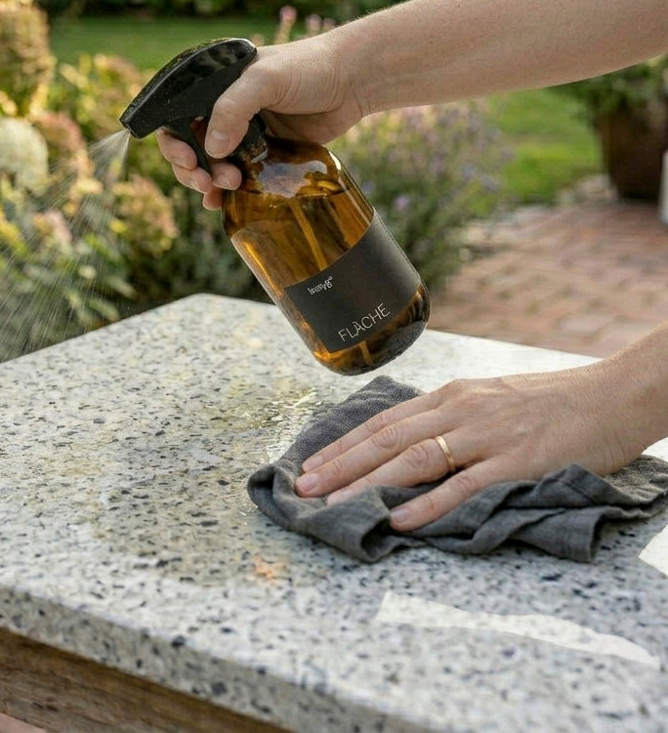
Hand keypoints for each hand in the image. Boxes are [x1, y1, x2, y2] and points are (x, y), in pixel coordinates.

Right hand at [156, 34, 365, 208]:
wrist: (353, 81)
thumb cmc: (309, 68)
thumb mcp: (266, 79)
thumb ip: (234, 108)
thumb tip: (211, 149)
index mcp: (215, 86)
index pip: (178, 117)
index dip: (174, 142)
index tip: (189, 160)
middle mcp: (225, 109)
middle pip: (191, 147)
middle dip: (193, 168)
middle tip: (207, 181)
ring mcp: (245, 133)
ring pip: (213, 165)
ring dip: (210, 182)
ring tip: (225, 188)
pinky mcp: (266, 153)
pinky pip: (239, 176)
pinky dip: (229, 192)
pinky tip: (224, 203)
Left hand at [294, 360, 651, 530]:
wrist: (611, 395)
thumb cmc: (550, 402)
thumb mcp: (488, 399)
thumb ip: (449, 418)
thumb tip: (407, 442)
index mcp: (450, 396)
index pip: (382, 422)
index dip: (342, 444)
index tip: (309, 464)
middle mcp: (459, 411)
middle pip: (386, 440)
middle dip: (339, 465)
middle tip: (302, 488)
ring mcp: (486, 436)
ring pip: (413, 460)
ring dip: (367, 483)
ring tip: (334, 504)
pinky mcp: (516, 463)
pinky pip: (464, 485)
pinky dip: (428, 503)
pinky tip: (399, 518)